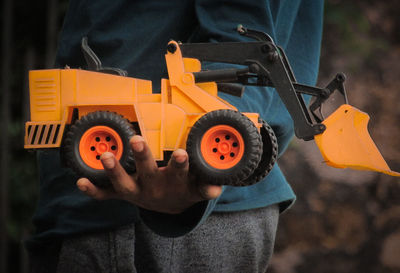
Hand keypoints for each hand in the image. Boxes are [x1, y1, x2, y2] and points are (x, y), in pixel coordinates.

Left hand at [77, 135, 222, 213]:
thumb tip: (218, 187)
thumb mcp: (197, 190)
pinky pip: (106, 196)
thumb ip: (206, 187)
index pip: (180, 173)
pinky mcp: (123, 195)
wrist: (169, 209)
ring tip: (105, 156)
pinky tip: (80, 182)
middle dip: (142, 157)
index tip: (182, 154)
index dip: (181, 165)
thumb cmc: (184, 190)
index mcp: (174, 184)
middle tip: (137, 140)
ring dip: (114, 170)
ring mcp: (136, 192)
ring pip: (123, 183)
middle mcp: (153, 188)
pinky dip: (93, 191)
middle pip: (147, 173)